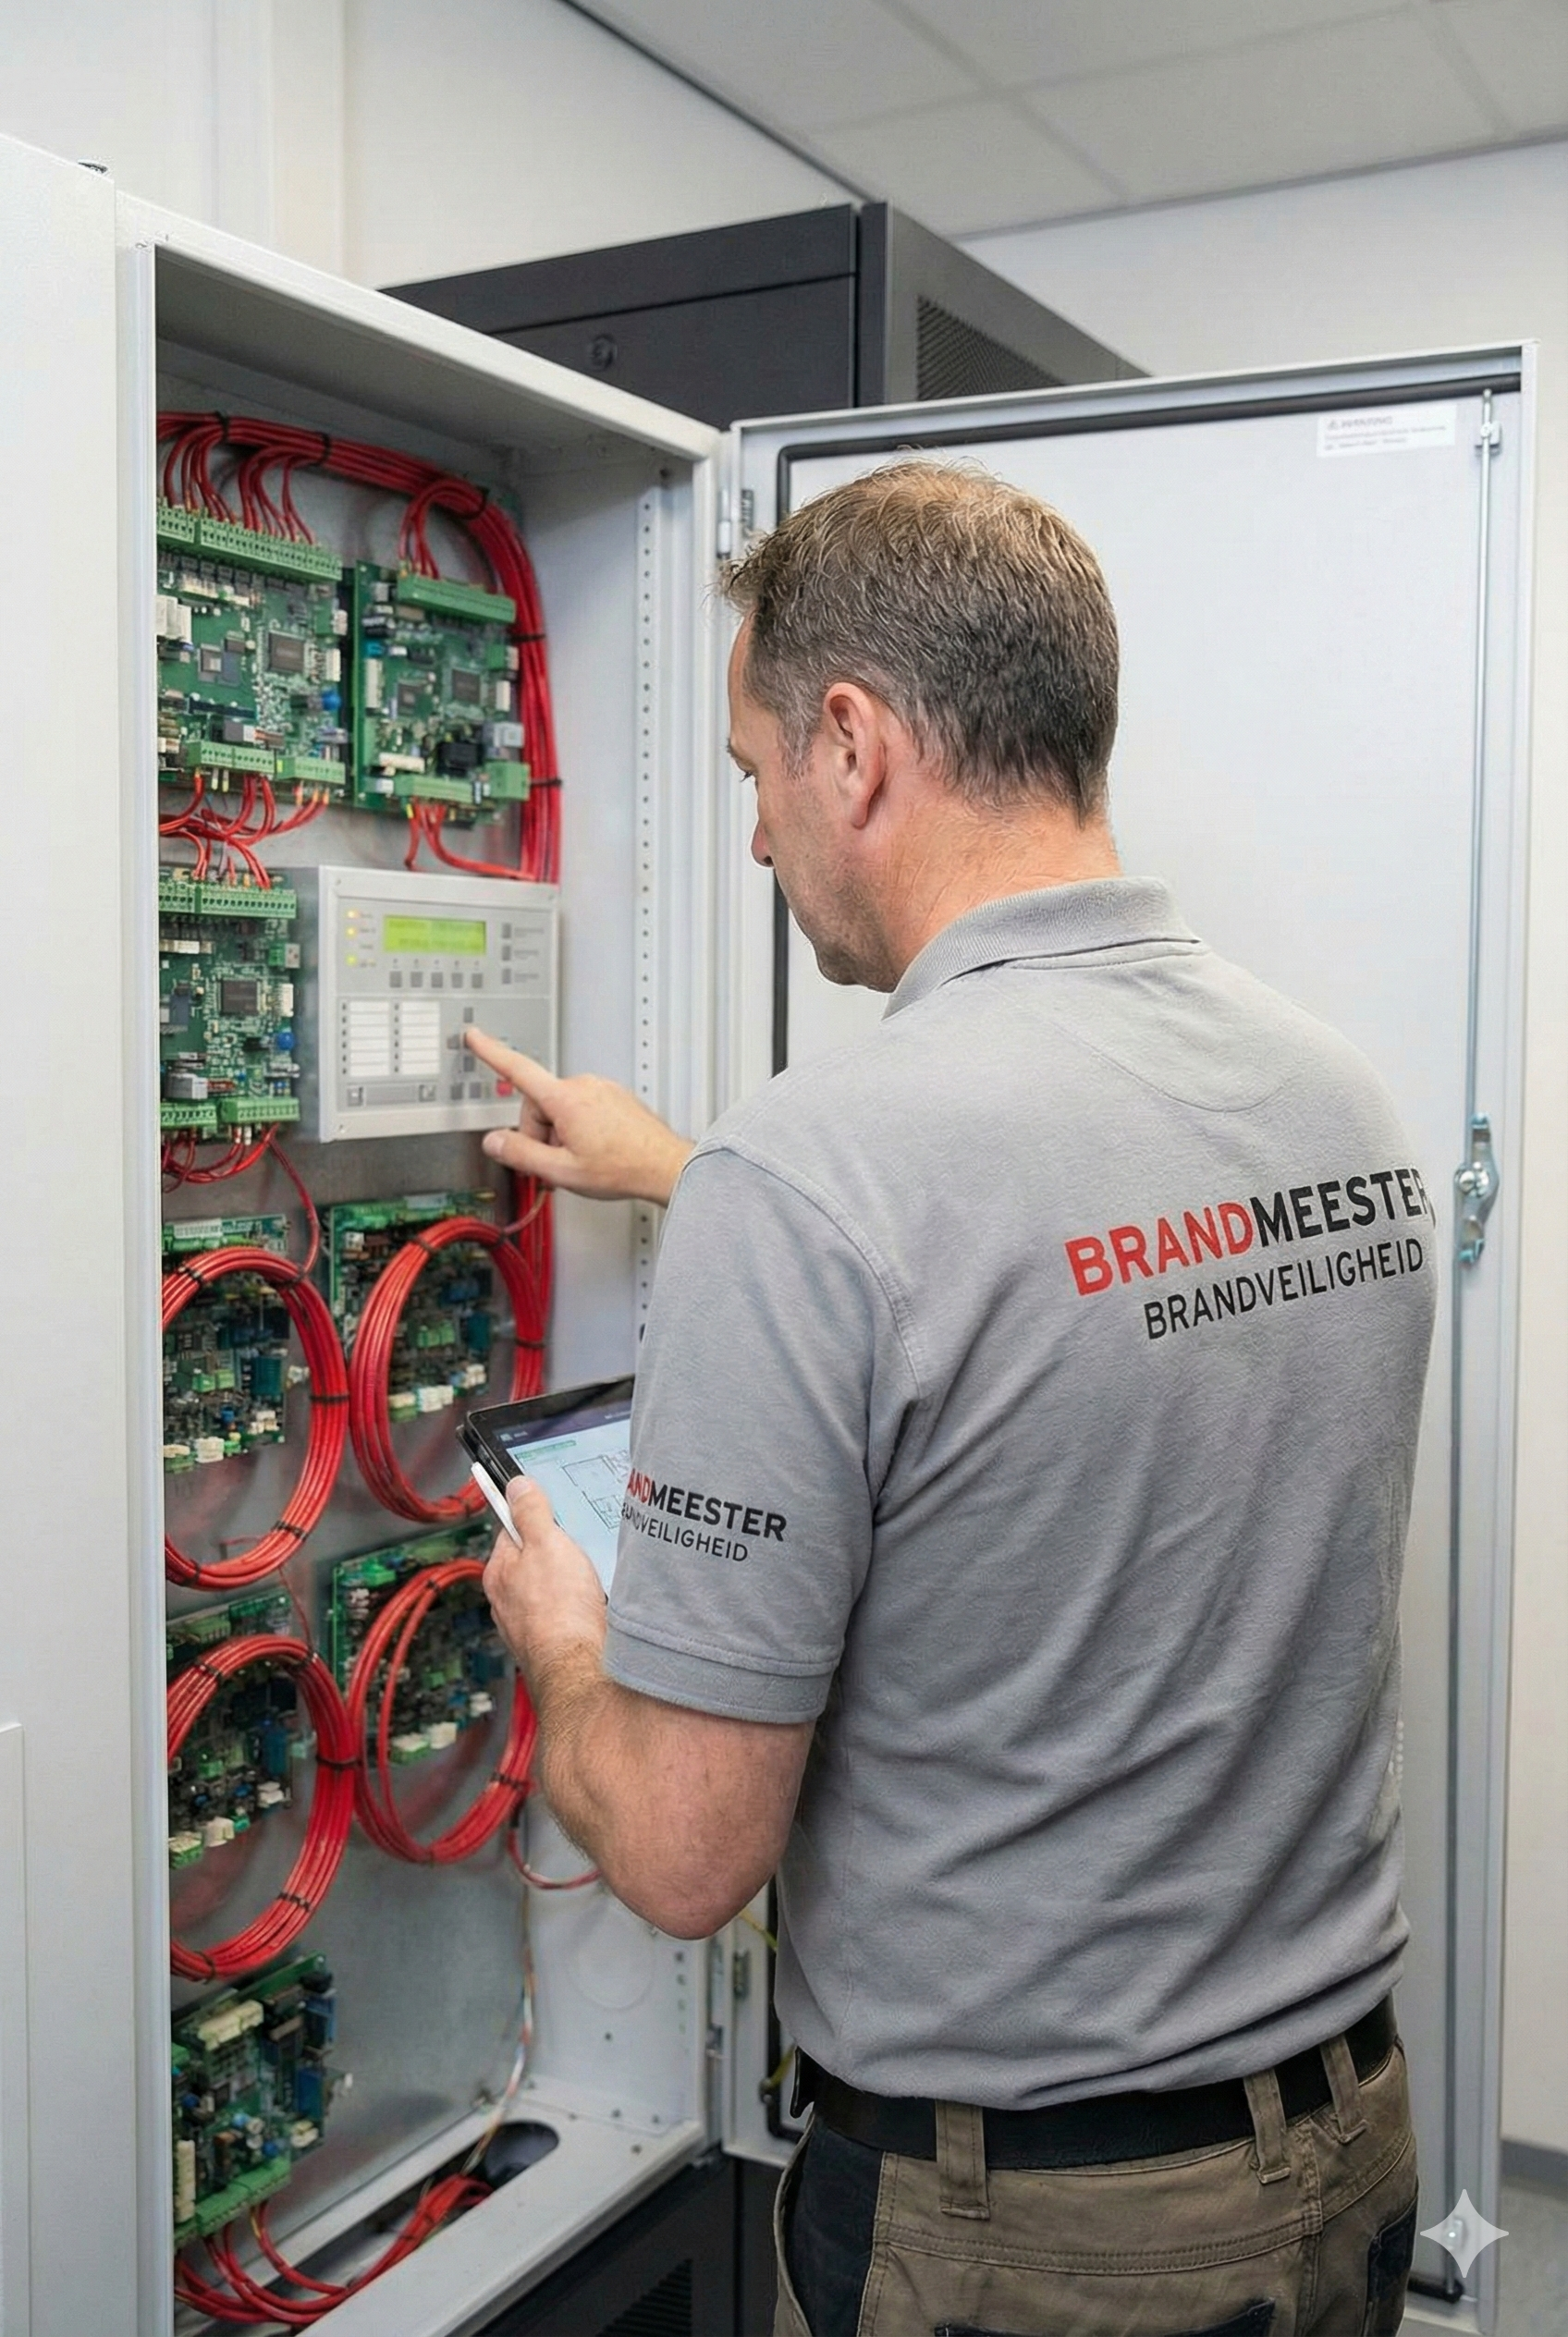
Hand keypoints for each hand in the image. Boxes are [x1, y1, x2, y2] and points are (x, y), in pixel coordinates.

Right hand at [467, 1028, 694, 1205]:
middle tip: (558, 1162)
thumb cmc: (623, 1168)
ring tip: (583, 1160)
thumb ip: (521, 1155)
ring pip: (561, 1109)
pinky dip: (580, 1129)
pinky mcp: (614, 1097)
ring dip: (561, 1134)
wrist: (665, 1166)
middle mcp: (583, 1086)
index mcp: (565, 1099)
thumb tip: (495, 1142)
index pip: (518, 1070)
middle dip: (540, 1134)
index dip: (491, 1052)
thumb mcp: (561, 1170)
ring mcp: (601, 1089)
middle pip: (539, 1105)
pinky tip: (596, 1151)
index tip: (475, 1036)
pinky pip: (583, 1109)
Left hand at [483, 1476, 607, 1688]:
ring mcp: (530, 1625)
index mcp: (500, 1573)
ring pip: (552, 1590)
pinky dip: (580, 1607)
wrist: (581, 1668)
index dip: (534, 1516)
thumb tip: (517, 1485)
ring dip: (571, 1582)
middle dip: (557, 1551)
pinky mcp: (553, 1643)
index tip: (551, 1508)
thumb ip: (531, 1512)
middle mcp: (508, 1601)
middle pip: (533, 1560)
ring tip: (591, 1577)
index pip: (512, 1530)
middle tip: (580, 1545)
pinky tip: (596, 1605)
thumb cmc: (559, 1611)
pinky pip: (567, 1614)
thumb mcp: (547, 1543)